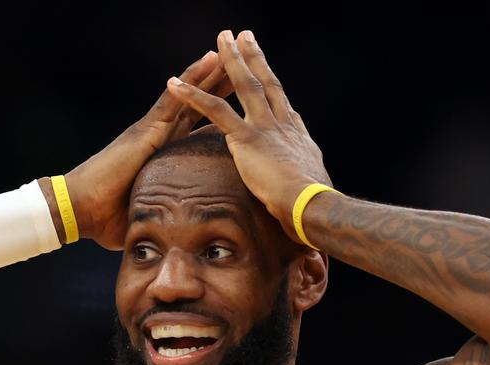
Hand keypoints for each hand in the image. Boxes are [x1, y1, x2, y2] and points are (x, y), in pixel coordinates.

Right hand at [66, 51, 234, 250]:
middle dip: (218, 87)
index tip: (237, 102)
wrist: (80, 210)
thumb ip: (165, 215)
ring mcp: (152, 129)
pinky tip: (209, 60)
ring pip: (189, 95)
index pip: (195, 127)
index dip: (216, 112)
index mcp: (161, 153)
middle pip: (197, 105)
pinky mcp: (146, 129)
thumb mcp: (148, 214)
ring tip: (231, 54)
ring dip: (211, 74)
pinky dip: (192, 79)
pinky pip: (175, 99)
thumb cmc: (108, 218)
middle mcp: (158, 135)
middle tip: (244, 67)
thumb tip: (179, 235)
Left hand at [164, 29, 332, 242]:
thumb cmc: (314, 203)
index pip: (279, 99)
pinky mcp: (246, 138)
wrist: (311, 205)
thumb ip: (303, 168)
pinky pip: (214, 111)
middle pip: (264, 82)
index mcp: (294, 132)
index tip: (263, 66)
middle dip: (252, 56)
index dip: (270, 80)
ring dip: (230, 60)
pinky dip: (193, 96)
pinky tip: (175, 84)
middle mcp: (280, 122)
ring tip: (221, 38)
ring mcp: (263, 127)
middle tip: (243, 35)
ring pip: (244, 85)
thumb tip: (307, 170)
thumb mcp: (311, 179)